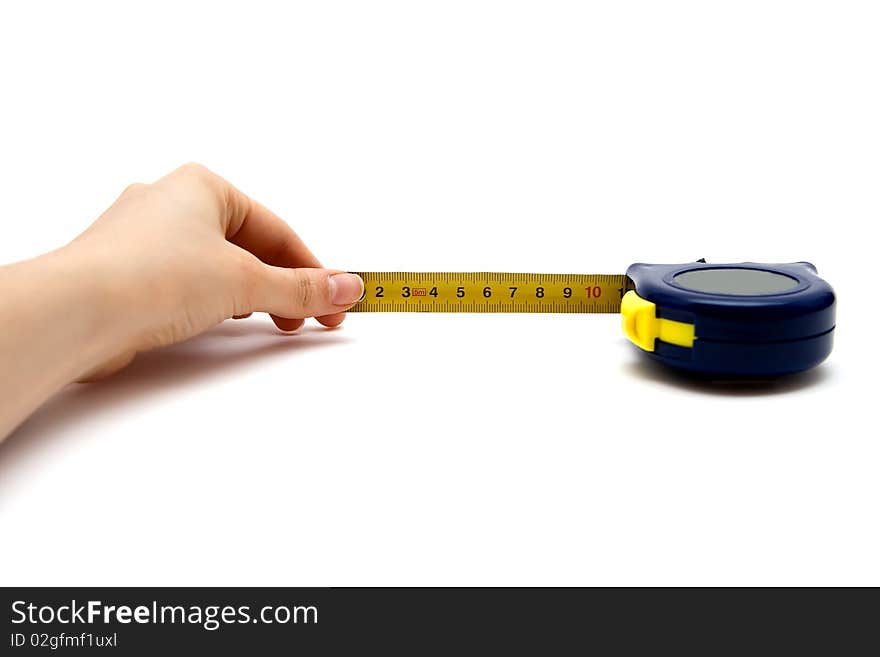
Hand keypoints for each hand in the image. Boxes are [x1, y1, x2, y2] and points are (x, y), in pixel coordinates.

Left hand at [67, 163, 363, 378]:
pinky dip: (214, 302)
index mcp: (202, 186)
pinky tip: (219, 322)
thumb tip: (348, 288)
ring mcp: (145, 239)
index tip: (337, 301)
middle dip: (284, 286)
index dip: (312, 270)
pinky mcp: (128, 273)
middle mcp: (171, 203)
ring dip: (251, 295)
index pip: (276, 231)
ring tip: (270, 323)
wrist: (74, 313)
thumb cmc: (151, 276)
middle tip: (311, 319)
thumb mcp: (243, 282)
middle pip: (250, 249)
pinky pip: (188, 283)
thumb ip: (300, 288)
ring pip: (218, 266)